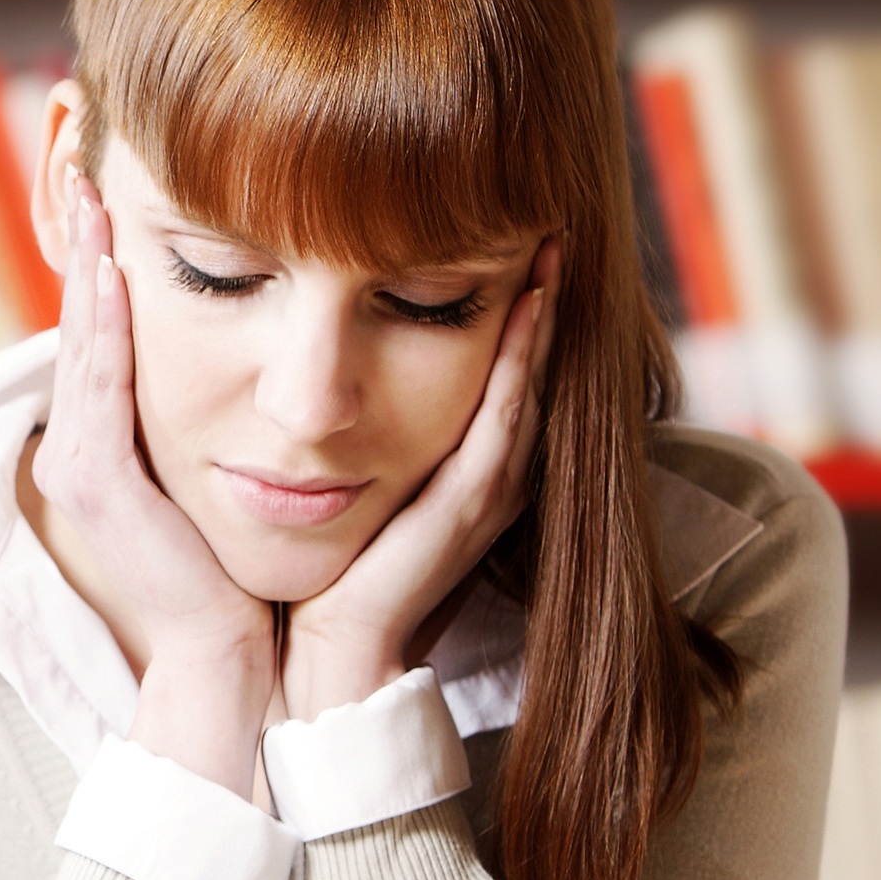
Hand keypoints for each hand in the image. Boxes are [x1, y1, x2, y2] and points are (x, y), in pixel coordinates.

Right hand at [28, 173, 276, 796]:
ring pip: (82, 341)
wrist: (230, 662)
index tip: (115, 192)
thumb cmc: (239, 577)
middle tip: (86, 161)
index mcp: (110, 446)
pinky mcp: (96, 483)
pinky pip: (95, 385)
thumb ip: (217, 426)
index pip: (105, 333)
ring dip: (87, 264)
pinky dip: (101, 325)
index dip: (104, 262)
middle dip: (83, 240)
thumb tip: (250, 361)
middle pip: (82, 322)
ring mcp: (80, 465)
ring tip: (95, 195)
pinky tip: (114, 273)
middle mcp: (82, 447)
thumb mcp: (219, 484)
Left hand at [279, 237, 556, 722]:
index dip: (517, 315)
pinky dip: (519, 366)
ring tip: (548, 256)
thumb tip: (336, 369)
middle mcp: (488, 473)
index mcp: (463, 466)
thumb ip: (365, 429)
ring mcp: (486, 489)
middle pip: (525, 371)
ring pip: (525, 386)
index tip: (518, 246)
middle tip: (548, 232)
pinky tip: (526, 316)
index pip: (501, 375)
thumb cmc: (332, 564)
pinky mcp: (469, 505)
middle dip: (540, 303)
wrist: (333, 647)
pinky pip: (503, 421)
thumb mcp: (356, 478)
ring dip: (540, 322)